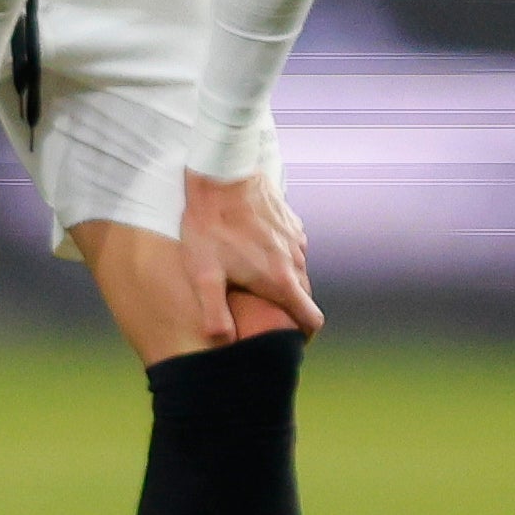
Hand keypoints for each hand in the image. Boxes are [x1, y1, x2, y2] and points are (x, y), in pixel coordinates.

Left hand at [176, 166, 321, 341]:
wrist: (223, 173)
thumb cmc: (210, 225)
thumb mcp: (204, 272)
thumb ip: (215, 311)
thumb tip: (223, 341)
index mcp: (280, 280)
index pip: (311, 319)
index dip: (302, 333)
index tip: (286, 337)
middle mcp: (296, 261)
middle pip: (304, 297)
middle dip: (288, 308)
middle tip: (261, 310)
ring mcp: (296, 239)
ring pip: (298, 271)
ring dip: (282, 280)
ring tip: (252, 280)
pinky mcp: (291, 221)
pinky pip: (291, 248)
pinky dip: (279, 256)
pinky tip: (254, 251)